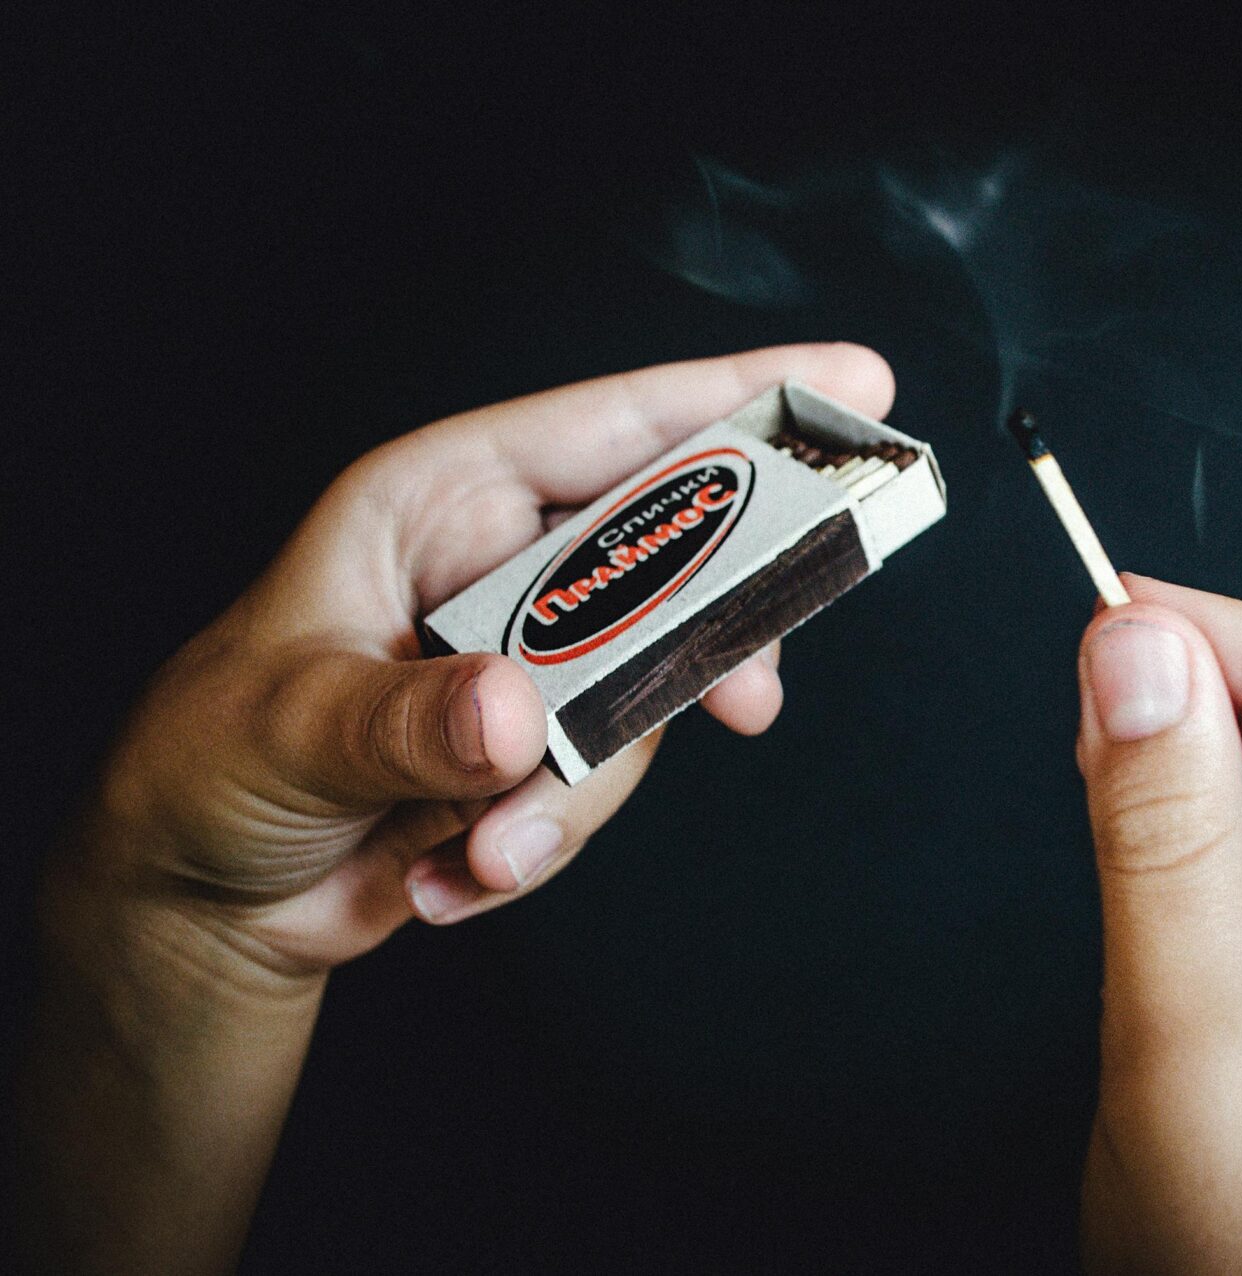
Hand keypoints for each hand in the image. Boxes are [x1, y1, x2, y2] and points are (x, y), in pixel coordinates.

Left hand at [68, 342, 894, 974]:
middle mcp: (506, 569)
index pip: (614, 428)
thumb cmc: (207, 766)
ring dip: (574, 796)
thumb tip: (516, 713)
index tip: (854, 389)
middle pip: (671, 562)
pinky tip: (447, 873)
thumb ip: (404, 721)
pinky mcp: (547, 752)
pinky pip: (606, 786)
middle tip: (744, 702)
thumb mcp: (288, 730)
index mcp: (443, 502)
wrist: (202, 902)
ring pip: (650, 701)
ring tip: (475, 852)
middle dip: (700, 648)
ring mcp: (537, 663)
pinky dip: (540, 843)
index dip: (738, 398)